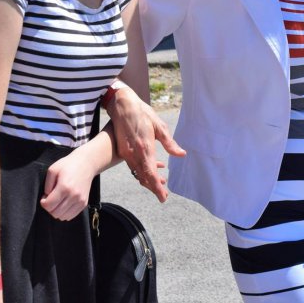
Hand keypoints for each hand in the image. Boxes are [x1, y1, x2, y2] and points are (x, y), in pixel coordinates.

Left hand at [40, 150, 96, 220]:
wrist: (86, 164)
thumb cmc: (68, 165)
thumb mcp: (53, 169)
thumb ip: (47, 185)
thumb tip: (46, 198)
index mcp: (64, 187)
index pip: (49, 205)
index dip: (43, 202)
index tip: (45, 196)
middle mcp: (73, 196)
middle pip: (55, 213)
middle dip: (49, 208)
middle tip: (50, 199)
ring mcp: (80, 201)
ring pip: (63, 217)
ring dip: (57, 211)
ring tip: (58, 201)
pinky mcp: (84, 204)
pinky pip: (71, 216)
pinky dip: (65, 213)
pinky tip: (64, 204)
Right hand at [108, 86, 185, 201]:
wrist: (122, 105)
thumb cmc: (142, 113)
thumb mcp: (159, 126)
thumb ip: (170, 143)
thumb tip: (181, 154)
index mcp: (145, 147)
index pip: (151, 174)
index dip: (157, 187)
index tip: (163, 197)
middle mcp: (134, 153)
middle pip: (143, 177)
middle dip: (153, 188)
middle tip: (163, 196)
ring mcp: (127, 152)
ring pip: (137, 172)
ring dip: (148, 180)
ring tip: (160, 183)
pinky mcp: (123, 149)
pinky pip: (133, 165)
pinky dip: (141, 170)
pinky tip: (151, 168)